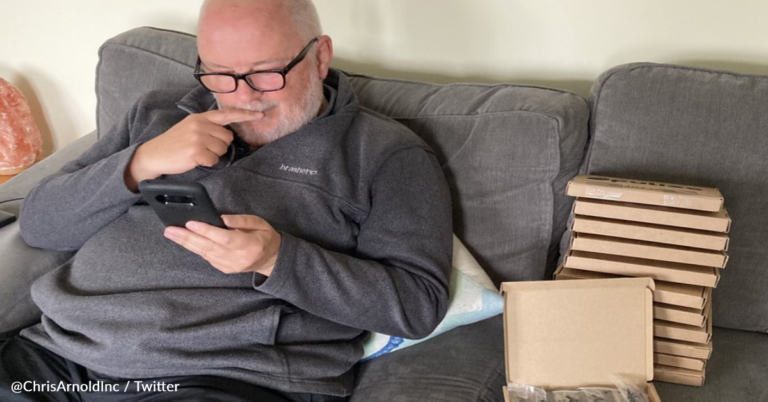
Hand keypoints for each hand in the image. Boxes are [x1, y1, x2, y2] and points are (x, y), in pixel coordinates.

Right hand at [125, 109, 262, 190]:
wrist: (155, 154)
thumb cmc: (175, 143)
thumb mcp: (190, 127)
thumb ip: (207, 126)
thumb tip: (227, 133)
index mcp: (200, 117)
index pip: (226, 114)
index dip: (245, 115)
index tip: (260, 114)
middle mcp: (200, 125)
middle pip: (227, 138)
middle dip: (219, 146)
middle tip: (203, 148)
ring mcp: (198, 138)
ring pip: (222, 150)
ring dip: (213, 155)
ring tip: (197, 153)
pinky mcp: (196, 152)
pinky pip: (214, 160)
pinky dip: (207, 163)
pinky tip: (195, 160)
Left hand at [163, 214, 280, 275]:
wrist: (271, 259)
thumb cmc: (265, 237)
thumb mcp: (259, 223)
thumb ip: (241, 220)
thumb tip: (221, 218)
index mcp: (250, 245)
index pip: (224, 238)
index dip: (207, 231)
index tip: (191, 223)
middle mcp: (238, 258)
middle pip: (209, 247)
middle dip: (188, 238)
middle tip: (170, 230)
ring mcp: (230, 266)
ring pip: (204, 253)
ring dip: (186, 243)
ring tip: (171, 234)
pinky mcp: (224, 269)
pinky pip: (207, 257)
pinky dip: (195, 248)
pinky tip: (184, 240)